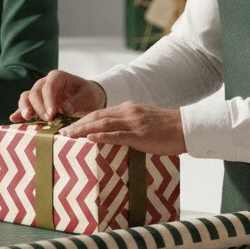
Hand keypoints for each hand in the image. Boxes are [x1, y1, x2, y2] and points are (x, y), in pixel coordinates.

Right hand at [11, 69, 106, 121]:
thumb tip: (64, 108)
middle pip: (35, 92)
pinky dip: (19, 112)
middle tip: (47, 120)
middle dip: (39, 107)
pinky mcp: (36, 104)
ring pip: (26, 97)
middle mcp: (45, 83)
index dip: (48, 100)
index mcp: (57, 77)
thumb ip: (77, 101)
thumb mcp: (88, 97)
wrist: (87, 100)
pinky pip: (25, 106)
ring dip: (25, 107)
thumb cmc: (88, 96)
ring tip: (26, 117)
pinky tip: (14, 119)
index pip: (48, 86)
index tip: (52, 114)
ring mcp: (39, 93)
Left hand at [60, 101, 186, 155]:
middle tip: (62, 132)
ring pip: (102, 124)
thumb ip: (129, 128)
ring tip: (69, 136)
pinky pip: (117, 135)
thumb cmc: (168, 129)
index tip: (69, 126)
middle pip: (96, 116)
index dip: (82, 119)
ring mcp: (133, 123)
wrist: (187, 127)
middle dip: (77, 124)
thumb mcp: (144, 123)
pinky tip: (90, 138)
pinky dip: (102, 136)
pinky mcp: (140, 134)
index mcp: (127, 109)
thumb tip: (115, 139)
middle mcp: (127, 112)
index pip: (99, 113)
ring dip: (83, 130)